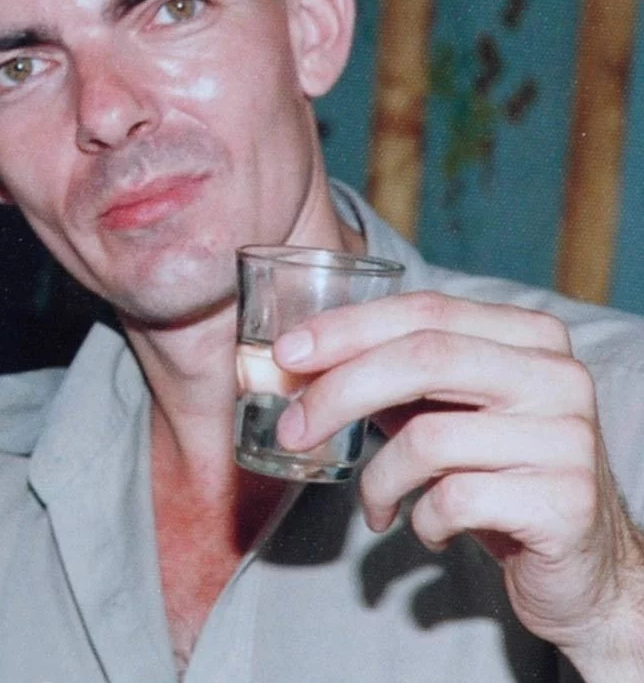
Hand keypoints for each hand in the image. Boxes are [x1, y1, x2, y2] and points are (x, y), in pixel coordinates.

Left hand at [273, 291, 643, 679]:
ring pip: (429, 437)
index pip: (425, 310)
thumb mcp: (451, 410)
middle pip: (424, 358)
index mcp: (529, 335)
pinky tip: (426, 530)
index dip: (348, 328)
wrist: (586, 565)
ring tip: (376, 504)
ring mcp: (567, 437)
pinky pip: (455, 501)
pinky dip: (420, 520)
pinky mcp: (564, 502)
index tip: (287, 354)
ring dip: (379, 478)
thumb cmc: (499, 473)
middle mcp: (556, 374)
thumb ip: (394, 378)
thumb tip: (301, 363)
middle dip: (340, 390)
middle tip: (292, 428)